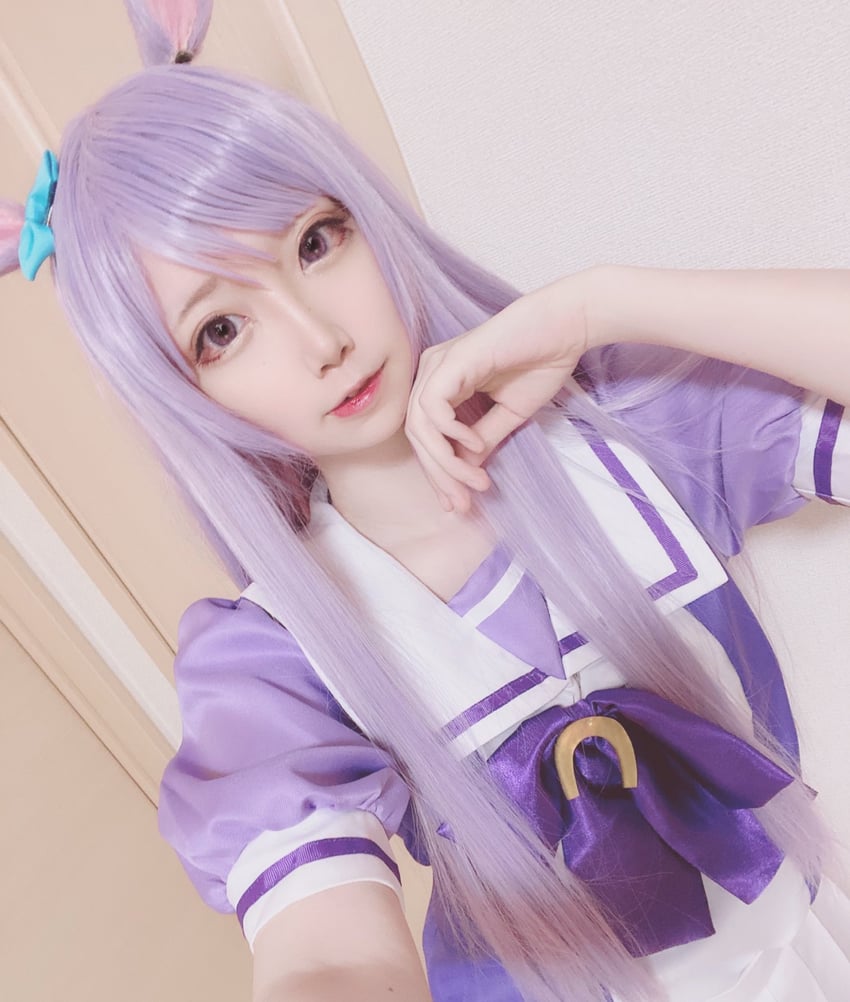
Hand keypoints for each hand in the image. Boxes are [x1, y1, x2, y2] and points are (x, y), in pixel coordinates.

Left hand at [405, 271, 592, 512]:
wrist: (566, 328)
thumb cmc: (540, 362)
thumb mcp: (507, 414)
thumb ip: (482, 439)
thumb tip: (464, 468)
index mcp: (443, 384)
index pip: (427, 438)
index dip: (439, 474)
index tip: (458, 504)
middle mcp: (433, 374)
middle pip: (418, 437)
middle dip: (439, 476)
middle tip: (462, 503)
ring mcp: (438, 365)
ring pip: (421, 427)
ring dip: (446, 463)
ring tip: (476, 482)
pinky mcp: (451, 361)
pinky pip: (432, 407)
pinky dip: (450, 432)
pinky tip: (475, 443)